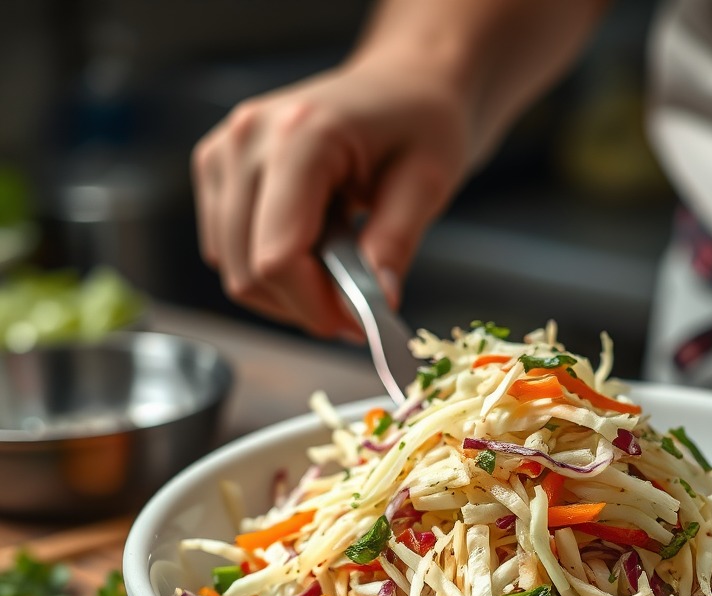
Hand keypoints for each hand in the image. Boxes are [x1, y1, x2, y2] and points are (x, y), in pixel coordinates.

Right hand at [191, 55, 471, 337]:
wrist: (401, 85)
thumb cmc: (419, 124)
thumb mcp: (427, 184)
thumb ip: (395, 245)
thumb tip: (376, 306)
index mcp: (300, 136)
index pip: (277, 257)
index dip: (316, 307)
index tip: (359, 326)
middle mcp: (246, 140)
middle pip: (249, 273)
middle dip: (306, 307)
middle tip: (358, 309)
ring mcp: (223, 153)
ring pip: (233, 270)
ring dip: (287, 292)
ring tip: (340, 265)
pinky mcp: (217, 170)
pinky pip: (228, 252)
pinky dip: (270, 271)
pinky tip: (314, 247)